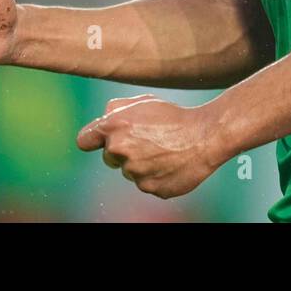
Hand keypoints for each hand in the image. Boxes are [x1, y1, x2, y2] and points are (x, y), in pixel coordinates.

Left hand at [76, 95, 225, 198]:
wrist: (206, 136)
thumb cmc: (175, 117)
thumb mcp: (144, 101)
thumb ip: (116, 108)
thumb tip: (103, 119)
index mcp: (114, 126)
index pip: (84, 140)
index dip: (92, 139)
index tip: (98, 140)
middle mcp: (120, 150)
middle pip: (109, 157)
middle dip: (123, 150)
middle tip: (148, 140)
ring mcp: (135, 173)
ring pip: (130, 171)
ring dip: (141, 163)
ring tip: (165, 151)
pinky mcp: (151, 189)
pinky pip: (146, 184)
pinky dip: (156, 176)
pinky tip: (171, 163)